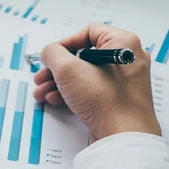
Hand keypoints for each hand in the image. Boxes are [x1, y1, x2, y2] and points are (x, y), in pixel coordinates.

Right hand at [33, 23, 160, 140]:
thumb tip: (48, 52)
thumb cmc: (104, 100)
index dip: (65, 42)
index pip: (88, 32)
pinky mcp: (119, 99)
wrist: (123, 137)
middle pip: (82, 55)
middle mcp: (126, 59)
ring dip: (58, 82)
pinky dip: (71, 93)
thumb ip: (52, 53)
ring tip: (41, 93)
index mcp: (123, 43)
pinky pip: (91, 89)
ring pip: (84, 74)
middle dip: (56, 68)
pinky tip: (55, 101)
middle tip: (41, 76)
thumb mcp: (67, 69)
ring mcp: (124, 81)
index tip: (51, 55)